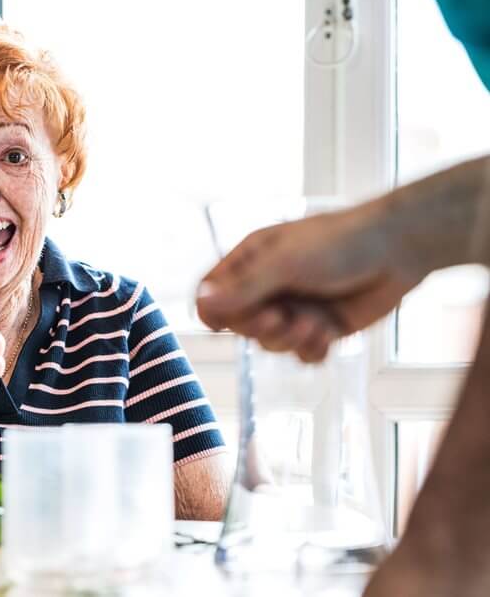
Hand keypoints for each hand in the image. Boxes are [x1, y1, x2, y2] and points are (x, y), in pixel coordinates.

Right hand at [196, 201, 422, 361]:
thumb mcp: (283, 263)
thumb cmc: (338, 243)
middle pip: (240, 325)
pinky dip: (312, 349)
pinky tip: (327, 334)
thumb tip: (200, 305)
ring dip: (289, 339)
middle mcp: (268, 287)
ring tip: (313, 324)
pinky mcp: (320, 328)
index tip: (222, 324)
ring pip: (270, 344)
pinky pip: (301, 355)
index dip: (213, 312)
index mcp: (250, 261)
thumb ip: (242, 289)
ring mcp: (294, 308)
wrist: (397, 250)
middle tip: (280, 318)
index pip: (211, 294)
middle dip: (260, 327)